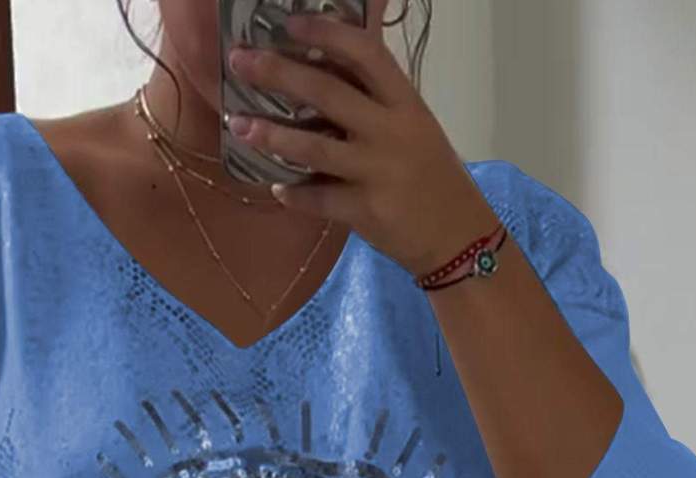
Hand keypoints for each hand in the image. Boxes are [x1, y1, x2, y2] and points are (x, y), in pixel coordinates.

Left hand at [224, 7, 496, 279]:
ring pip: (315, 148)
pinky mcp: (366, 212)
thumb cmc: (431, 175)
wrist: (458, 236)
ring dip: (272, 135)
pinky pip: (318, 200)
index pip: (365, 53)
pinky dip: (294, 194)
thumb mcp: (413, 126)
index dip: (326, 33)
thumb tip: (323, 70)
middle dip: (279, 73)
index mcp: (405, 102)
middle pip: (328, 94)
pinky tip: (276, 187)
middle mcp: (391, 132)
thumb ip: (375, 101)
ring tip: (238, 125)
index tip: (289, 23)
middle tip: (240, 61)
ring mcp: (377, 172)